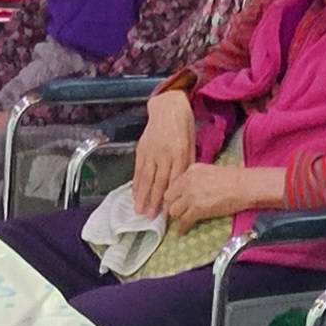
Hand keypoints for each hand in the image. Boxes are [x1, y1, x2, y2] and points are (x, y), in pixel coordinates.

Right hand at [132, 90, 195, 217]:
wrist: (168, 107)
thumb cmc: (184, 127)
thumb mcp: (191, 145)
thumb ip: (186, 164)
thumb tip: (182, 185)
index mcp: (180, 154)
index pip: (174, 181)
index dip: (170, 198)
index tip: (167, 213)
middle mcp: (164, 155)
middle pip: (158, 182)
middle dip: (153, 202)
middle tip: (149, 218)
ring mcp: (151, 152)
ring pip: (145, 178)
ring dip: (141, 196)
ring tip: (138, 211)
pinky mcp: (141, 150)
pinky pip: (138, 170)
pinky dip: (135, 183)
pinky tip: (134, 194)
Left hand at [161, 164, 285, 236]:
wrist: (243, 186)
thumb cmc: (232, 178)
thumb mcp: (208, 171)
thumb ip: (194, 178)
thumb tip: (187, 189)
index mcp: (190, 171)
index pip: (172, 185)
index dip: (172, 195)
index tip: (173, 201)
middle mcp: (187, 183)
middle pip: (168, 198)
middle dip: (171, 206)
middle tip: (175, 212)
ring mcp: (191, 197)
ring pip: (173, 211)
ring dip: (176, 217)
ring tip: (180, 221)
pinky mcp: (197, 210)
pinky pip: (183, 222)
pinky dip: (181, 229)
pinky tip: (179, 233)